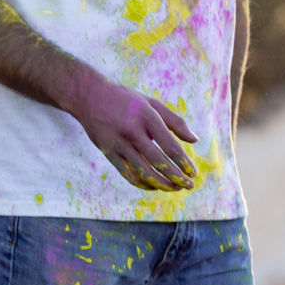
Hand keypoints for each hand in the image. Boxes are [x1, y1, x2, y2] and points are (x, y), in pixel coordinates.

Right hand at [68, 74, 198, 191]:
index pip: (170, 146)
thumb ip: (174, 121)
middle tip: (189, 185)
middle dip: (177, 178)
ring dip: (162, 184)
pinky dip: (143, 184)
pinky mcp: (108, 152)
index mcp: (147, 116)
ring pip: (144, 172)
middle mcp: (133, 131)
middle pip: (159, 163)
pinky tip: (154, 186)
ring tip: (174, 188)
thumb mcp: (151, 103)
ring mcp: (119, 143)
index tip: (193, 173)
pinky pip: (128, 174)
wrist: (89, 96)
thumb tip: (195, 140)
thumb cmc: (125, 99)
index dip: (184, 163)